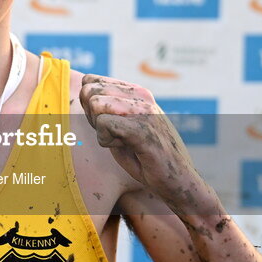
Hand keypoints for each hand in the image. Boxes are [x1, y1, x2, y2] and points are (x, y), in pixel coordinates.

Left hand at [78, 74, 194, 199]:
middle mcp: (141, 95)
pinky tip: (126, 148)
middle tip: (114, 135)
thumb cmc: (146, 157)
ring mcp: (143, 110)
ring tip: (123, 142)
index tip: (107, 124)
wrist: (177, 180)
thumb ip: (107, 109)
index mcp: (136, 92)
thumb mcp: (124, 126)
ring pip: (95, 104)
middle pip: (89, 91)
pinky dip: (106, 141)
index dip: (88, 106)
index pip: (90, 81)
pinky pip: (104, 124)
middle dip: (91, 117)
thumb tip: (83, 93)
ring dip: (101, 130)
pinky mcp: (142, 127)